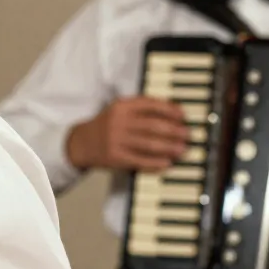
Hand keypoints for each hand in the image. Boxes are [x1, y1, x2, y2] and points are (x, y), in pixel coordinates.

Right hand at [65, 95, 187, 171]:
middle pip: (152, 126)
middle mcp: (118, 121)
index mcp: (122, 106)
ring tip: (182, 150)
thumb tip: (175, 113)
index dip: (170, 110)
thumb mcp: (120, 110)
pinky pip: (140, 160)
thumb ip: (143, 108)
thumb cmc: (108, 125)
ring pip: (148, 144)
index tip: (183, 115)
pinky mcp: (115, 157)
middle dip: (173, 131)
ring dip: (169, 147)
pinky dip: (155, 163)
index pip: (150, 105)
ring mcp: (116, 140)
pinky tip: (166, 163)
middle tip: (187, 135)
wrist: (82, 143)